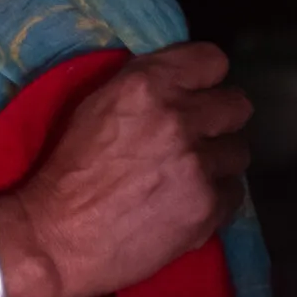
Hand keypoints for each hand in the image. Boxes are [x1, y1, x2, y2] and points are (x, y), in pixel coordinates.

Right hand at [0, 41, 250, 296]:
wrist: (57, 236)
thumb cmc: (67, 169)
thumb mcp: (95, 107)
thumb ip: (143, 88)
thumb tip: (178, 83)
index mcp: (146, 86)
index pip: (212, 61)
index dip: (205, 78)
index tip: (196, 92)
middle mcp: (179, 119)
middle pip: (237, 105)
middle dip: (219, 119)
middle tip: (198, 135)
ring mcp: (198, 165)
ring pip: (239, 151)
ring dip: (217, 161)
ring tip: (189, 175)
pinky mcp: (208, 208)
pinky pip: (234, 193)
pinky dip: (214, 197)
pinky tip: (187, 203)